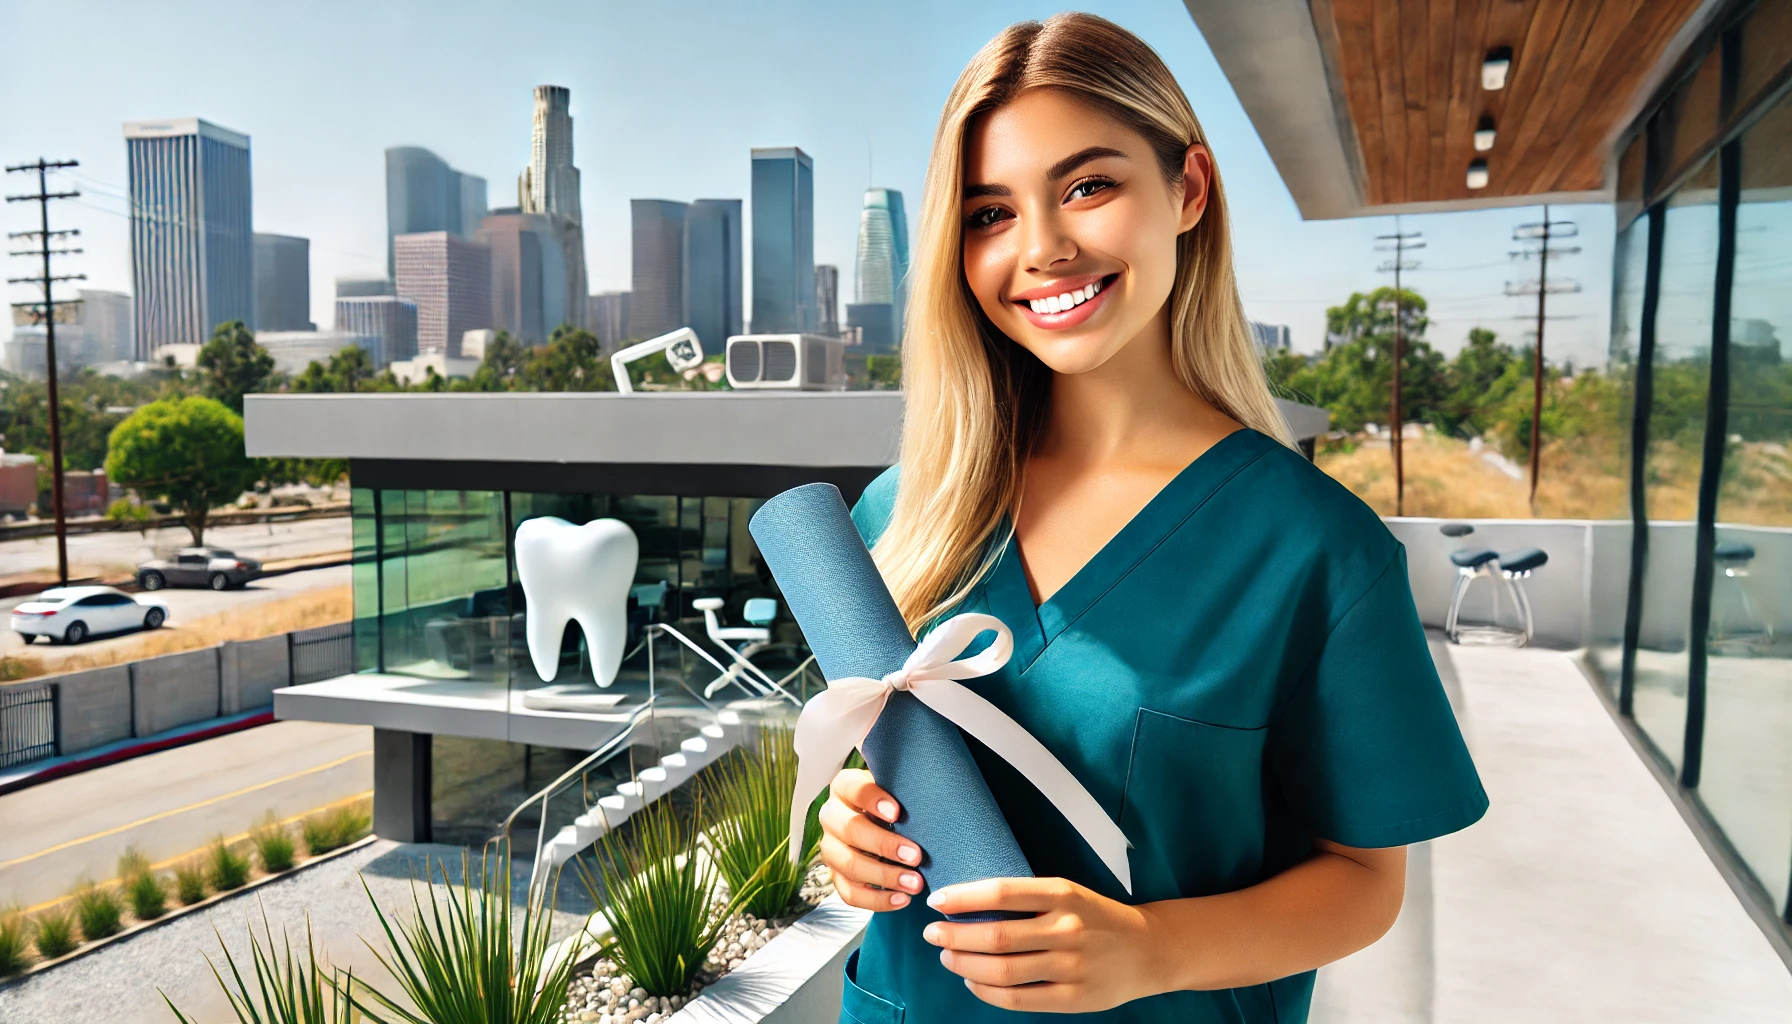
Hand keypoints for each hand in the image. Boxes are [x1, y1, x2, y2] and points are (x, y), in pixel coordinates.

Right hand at [817, 768, 925, 910]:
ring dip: (884, 876)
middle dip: (884, 845)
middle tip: (916, 856)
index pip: (853, 789)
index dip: (873, 800)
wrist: (883, 824)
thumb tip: (933, 799)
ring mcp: (831, 848)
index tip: (897, 813)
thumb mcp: (896, 789)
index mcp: (844, 788)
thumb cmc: (895, 804)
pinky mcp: (836, 876)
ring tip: (915, 883)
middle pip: (849, 830)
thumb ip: (905, 791)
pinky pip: (849, 893)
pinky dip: (876, 900)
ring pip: (849, 865)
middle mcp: (831, 816)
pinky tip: (901, 899)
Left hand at [923, 877, 1161, 1012]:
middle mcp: (1067, 928)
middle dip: (954, 934)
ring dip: (965, 963)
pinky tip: (972, 981)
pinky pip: (1018, 999)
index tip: (937, 900)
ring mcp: (1071, 966)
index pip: (1002, 892)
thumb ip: (1028, 900)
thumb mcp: (1069, 894)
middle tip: (932, 932)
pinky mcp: (1073, 998)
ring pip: (1002, 970)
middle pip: (996, 935)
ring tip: (947, 955)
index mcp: (1064, 894)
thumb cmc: (1097, 918)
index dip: (963, 897)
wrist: (1148, 949)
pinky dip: (986, 991)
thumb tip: (967, 906)